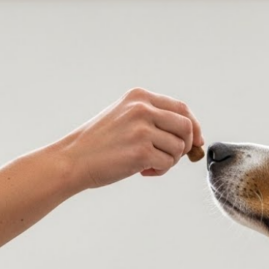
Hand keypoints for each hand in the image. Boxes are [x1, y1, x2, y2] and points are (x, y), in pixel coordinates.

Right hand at [56, 87, 204, 188]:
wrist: (72, 160)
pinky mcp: (141, 151)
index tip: (196, 141)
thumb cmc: (98, 144)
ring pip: (179, 148)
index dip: (194, 126)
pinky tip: (142, 171)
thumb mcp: (124, 116)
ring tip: (148, 165)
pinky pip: (168, 163)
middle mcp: (142, 108)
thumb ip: (153, 118)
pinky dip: (160, 171)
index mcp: (139, 97)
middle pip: (186, 127)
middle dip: (185, 146)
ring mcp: (142, 129)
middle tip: (170, 157)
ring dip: (169, 161)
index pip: (181, 108)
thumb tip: (191, 134)